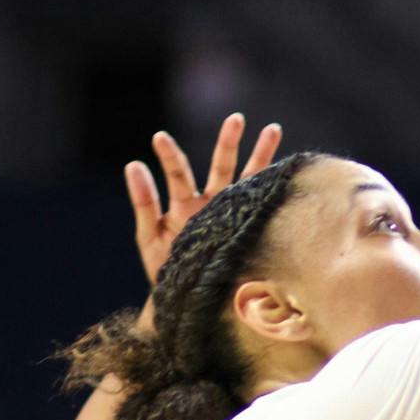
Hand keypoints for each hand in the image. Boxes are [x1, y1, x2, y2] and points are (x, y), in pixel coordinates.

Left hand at [129, 114, 281, 286]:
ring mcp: (231, 214)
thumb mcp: (148, 235)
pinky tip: (287, 171)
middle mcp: (210, 204)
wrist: (185, 302)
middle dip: (229, 142)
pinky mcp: (246, 229)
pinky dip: (273, 188)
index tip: (159, 137)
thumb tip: (132, 164)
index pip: (178, 173)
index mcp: (184, 204)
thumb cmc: (164, 269)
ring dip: (261, 155)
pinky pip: (262, 206)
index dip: (169, 155)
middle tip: (236, 118)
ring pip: (248, 179)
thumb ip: (144, 201)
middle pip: (221, 166)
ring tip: (273, 129)